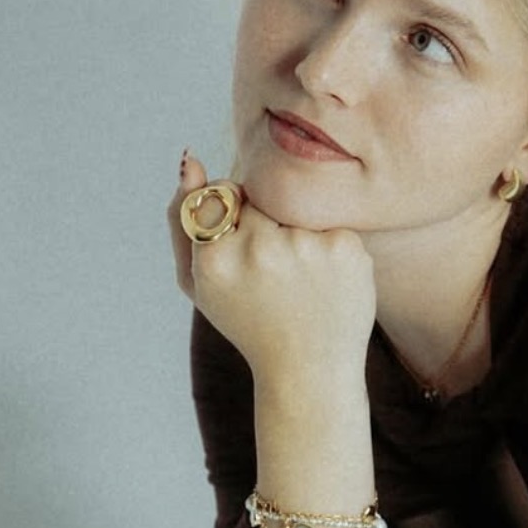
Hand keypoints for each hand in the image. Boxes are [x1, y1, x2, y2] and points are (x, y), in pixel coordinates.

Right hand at [168, 152, 376, 397]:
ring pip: (296, 203)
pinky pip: (329, 220)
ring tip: (298, 278)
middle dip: (263, 220)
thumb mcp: (198, 281)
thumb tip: (190, 159)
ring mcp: (307, 248)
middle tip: (272, 270)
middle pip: (259, 193)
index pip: (218, 191)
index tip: (240, 246)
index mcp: (216, 258)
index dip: (231, 214)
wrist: (309, 368)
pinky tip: (324, 280)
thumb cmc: (246, 318)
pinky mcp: (346, 248)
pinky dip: (328, 244)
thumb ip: (181, 217)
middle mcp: (260, 250)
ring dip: (296, 230)